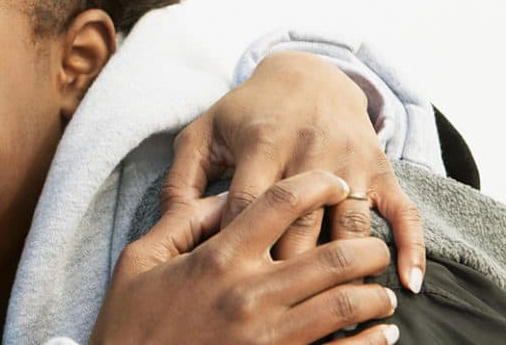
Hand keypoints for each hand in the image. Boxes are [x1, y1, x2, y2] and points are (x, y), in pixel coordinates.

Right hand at [91, 171, 399, 344]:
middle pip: (331, 255)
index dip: (315, 185)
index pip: (279, 204)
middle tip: (372, 243)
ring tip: (380, 291)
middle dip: (365, 245)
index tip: (333, 182)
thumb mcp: (139, 259)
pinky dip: (369, 343)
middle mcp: (250, 293)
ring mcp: (268, 336)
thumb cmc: (129, 321)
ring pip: (344, 304)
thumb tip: (222, 199)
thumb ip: (181, 221)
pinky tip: (380, 334)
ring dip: (373, 294)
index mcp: (218, 259)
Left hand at [162, 51, 424, 292]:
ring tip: (335, 309)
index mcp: (261, 143)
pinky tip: (406, 283)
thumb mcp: (203, 134)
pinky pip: (403, 210)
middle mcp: (309, 150)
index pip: (249, 205)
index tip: (227, 283)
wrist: (306, 74)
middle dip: (288, 269)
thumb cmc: (244, 113)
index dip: (238, 245)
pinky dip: (411, 247)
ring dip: (347, 267)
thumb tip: (168, 228)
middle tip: (272, 309)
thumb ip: (180, 180)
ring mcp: (350, 160)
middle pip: (301, 224)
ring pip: (351, 223)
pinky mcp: (381, 167)